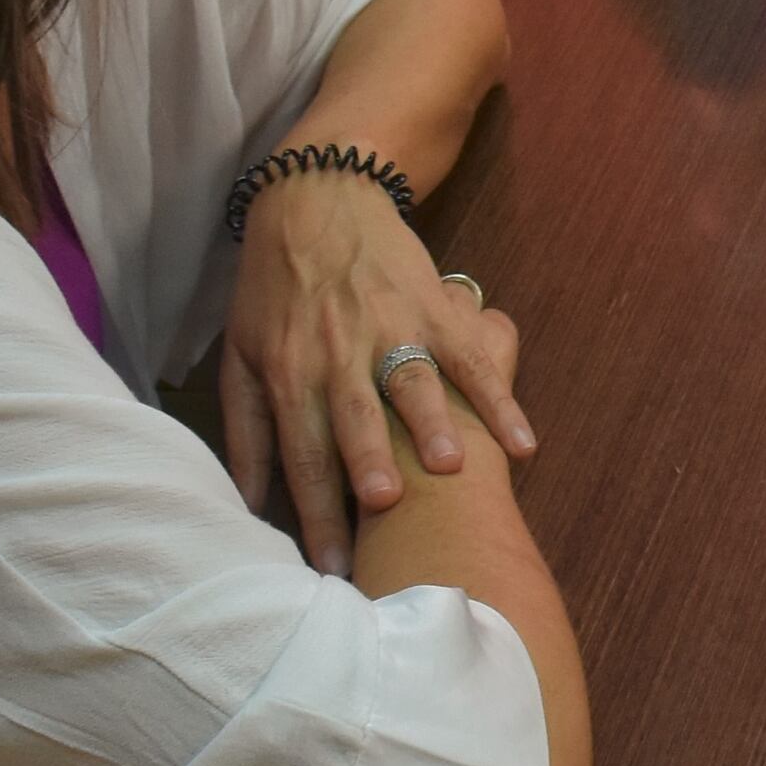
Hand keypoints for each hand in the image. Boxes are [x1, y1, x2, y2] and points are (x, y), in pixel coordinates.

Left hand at [222, 172, 536, 573]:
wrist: (314, 198)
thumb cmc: (273, 291)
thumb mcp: (242, 356)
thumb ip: (246, 431)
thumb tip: (244, 504)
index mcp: (289, 371)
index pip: (301, 452)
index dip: (315, 511)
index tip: (331, 568)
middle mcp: (338, 352)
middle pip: (354, 415)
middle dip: (370, 461)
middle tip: (385, 511)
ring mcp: (390, 326)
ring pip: (414, 381)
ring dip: (433, 422)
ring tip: (453, 466)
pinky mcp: (433, 307)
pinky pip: (469, 358)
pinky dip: (499, 398)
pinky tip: (524, 441)